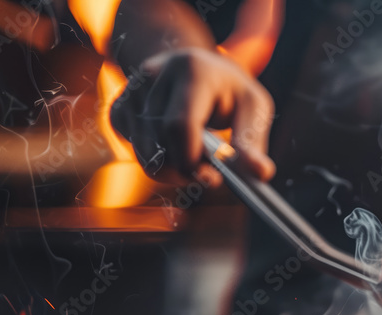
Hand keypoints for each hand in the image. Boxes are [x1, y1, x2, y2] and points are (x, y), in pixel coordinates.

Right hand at [110, 47, 275, 185]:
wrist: (198, 70)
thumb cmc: (230, 92)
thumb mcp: (253, 109)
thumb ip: (252, 142)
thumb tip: (261, 174)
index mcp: (192, 69)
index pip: (180, 124)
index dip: (192, 159)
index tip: (213, 178)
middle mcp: (154, 74)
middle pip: (161, 141)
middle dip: (185, 168)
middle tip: (209, 175)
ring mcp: (132, 91)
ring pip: (144, 150)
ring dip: (172, 169)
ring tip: (196, 161)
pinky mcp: (119, 107)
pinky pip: (133, 149)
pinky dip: (156, 161)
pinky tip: (175, 150)